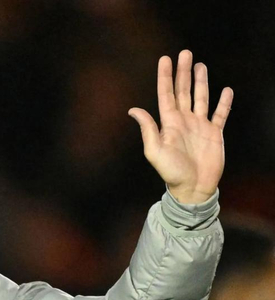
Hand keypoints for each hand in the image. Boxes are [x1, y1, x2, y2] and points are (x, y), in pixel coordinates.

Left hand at [129, 50, 233, 203]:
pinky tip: (226, 90)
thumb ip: (147, 129)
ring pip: (200, 98)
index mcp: (169, 123)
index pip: (166, 94)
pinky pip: (220, 114)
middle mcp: (184, 121)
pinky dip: (224, 103)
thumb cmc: (171, 172)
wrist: (192, 187)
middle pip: (184, 91)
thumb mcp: (155, 151)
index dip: (165, 77)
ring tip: (200, 65)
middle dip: (183, 72)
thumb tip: (133, 109)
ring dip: (201, 81)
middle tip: (185, 53)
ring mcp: (200, 126)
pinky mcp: (215, 133)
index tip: (165, 59)